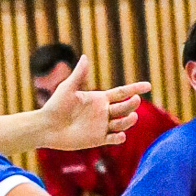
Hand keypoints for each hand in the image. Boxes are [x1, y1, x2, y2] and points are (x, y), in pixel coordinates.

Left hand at [34, 58, 148, 152]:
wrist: (47, 127)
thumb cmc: (55, 106)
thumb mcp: (67, 88)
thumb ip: (79, 75)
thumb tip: (85, 57)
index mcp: (99, 98)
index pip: (122, 92)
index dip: (135, 88)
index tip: (148, 86)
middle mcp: (103, 112)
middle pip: (125, 107)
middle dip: (132, 104)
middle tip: (135, 101)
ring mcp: (102, 126)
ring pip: (122, 123)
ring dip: (128, 120)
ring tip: (132, 117)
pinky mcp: (97, 139)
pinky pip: (112, 139)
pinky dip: (118, 138)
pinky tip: (120, 136)